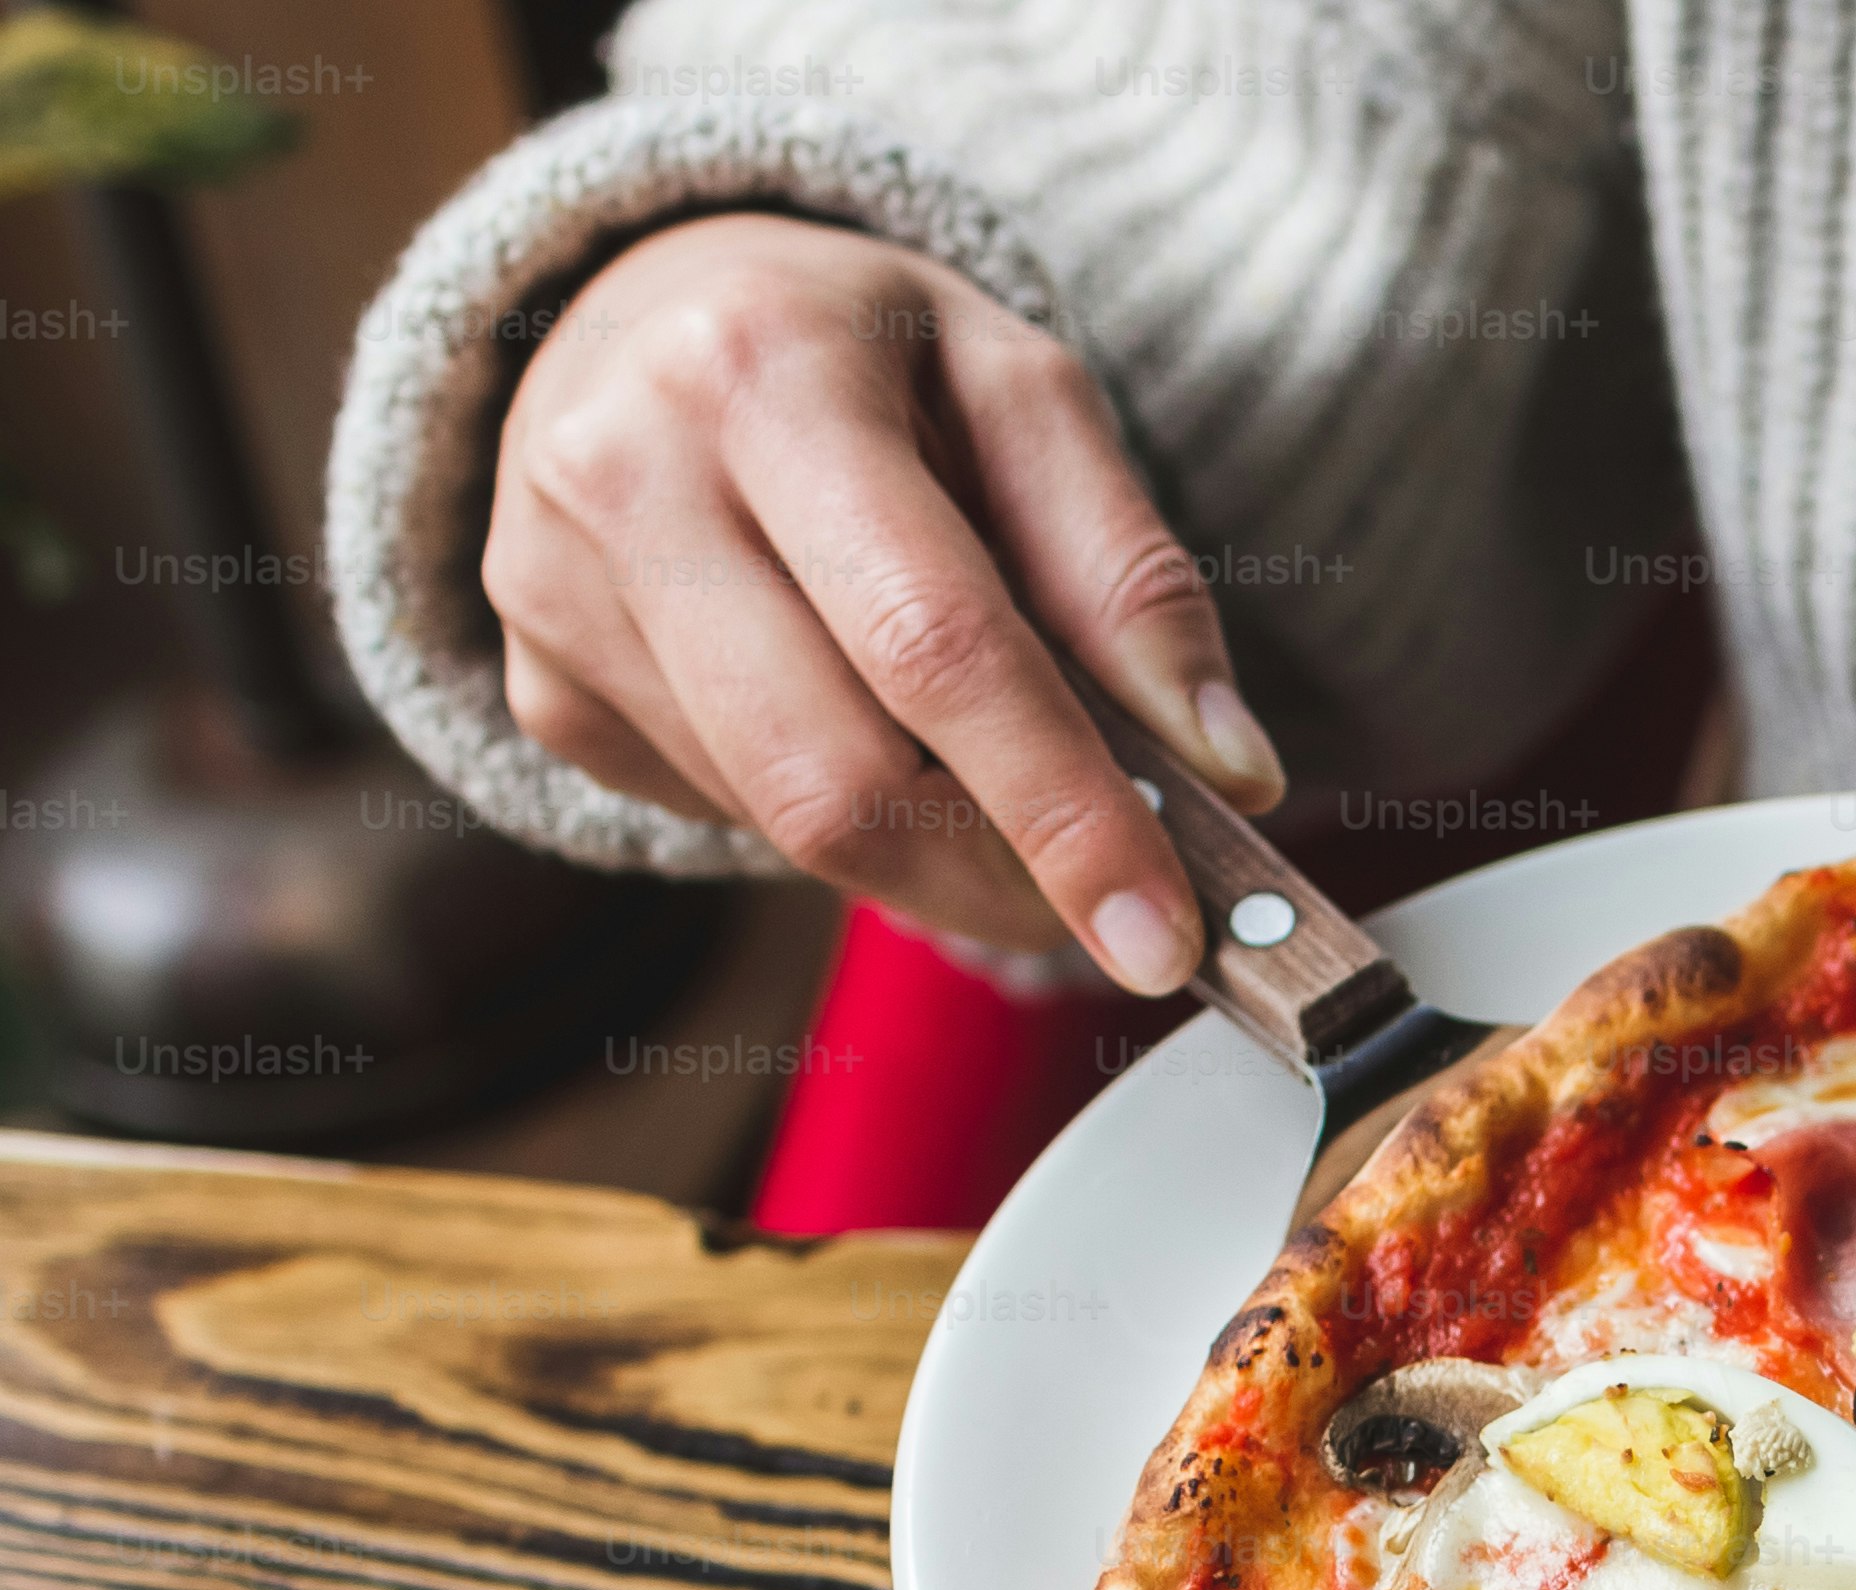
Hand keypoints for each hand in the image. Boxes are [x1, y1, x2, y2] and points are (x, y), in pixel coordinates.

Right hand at [482, 212, 1284, 988]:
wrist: (651, 302)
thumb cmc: (868, 352)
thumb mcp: (1023, 393)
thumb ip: (1131, 577)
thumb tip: (1229, 774)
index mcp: (765, 373)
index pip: (935, 645)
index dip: (1063, 813)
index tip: (1163, 936)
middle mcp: (622, 474)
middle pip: (838, 778)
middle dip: (1001, 880)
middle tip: (1110, 910)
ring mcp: (553, 592)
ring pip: (781, 823)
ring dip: (930, 854)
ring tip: (991, 774)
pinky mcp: (541, 685)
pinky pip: (722, 820)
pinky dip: (835, 818)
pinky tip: (858, 722)